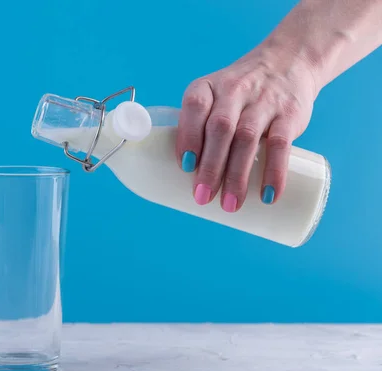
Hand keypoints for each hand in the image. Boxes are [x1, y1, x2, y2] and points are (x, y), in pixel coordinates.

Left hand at [176, 45, 317, 211]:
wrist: (288, 62)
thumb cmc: (239, 94)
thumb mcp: (215, 97)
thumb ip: (200, 130)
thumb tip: (189, 178)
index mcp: (208, 87)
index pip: (195, 106)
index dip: (188, 136)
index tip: (185, 166)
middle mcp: (234, 90)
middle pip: (220, 129)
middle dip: (210, 167)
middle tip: (203, 197)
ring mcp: (263, 101)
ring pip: (247, 139)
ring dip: (237, 175)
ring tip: (230, 205)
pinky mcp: (289, 114)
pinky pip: (281, 144)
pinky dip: (274, 172)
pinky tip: (267, 195)